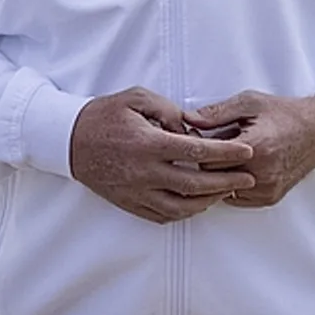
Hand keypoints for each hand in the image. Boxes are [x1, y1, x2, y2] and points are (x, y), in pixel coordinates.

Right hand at [69, 87, 255, 223]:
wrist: (67, 142)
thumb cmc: (102, 115)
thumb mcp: (136, 98)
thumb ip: (168, 109)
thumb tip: (190, 126)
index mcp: (149, 144)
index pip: (198, 152)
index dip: (226, 153)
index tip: (246, 152)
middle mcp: (145, 172)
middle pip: (195, 185)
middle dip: (226, 183)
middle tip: (247, 178)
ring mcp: (137, 192)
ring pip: (182, 207)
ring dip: (208, 202)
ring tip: (225, 192)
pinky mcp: (130, 203)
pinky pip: (163, 215)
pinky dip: (185, 212)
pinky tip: (196, 204)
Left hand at [185, 89, 314, 208]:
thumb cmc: (284, 114)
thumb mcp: (250, 103)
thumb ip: (216, 113)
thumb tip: (188, 119)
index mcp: (256, 147)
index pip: (208, 159)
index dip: (197, 148)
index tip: (193, 138)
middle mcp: (262, 173)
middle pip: (213, 177)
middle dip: (206, 163)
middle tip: (205, 147)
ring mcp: (267, 189)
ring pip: (223, 190)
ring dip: (218, 175)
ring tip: (223, 156)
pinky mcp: (270, 198)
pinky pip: (237, 198)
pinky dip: (232, 184)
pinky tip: (236, 167)